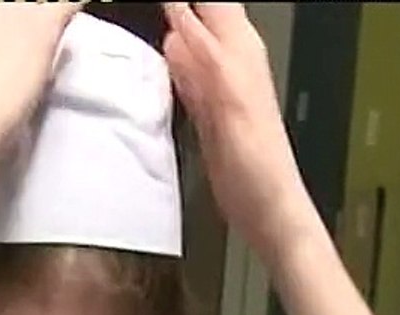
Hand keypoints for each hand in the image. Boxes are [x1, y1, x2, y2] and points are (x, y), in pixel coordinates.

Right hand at [162, 3, 316, 267]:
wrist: (265, 208)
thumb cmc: (255, 160)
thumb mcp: (229, 97)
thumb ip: (203, 52)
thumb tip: (176, 10)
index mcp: (239, 48)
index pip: (209, 0)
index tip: (147, 2)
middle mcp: (229, 60)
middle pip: (199, 12)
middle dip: (171, 10)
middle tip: (134, 9)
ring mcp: (217, 87)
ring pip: (189, 39)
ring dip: (167, 26)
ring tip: (136, 19)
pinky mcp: (206, 113)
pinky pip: (185, 73)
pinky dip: (168, 62)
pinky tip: (151, 59)